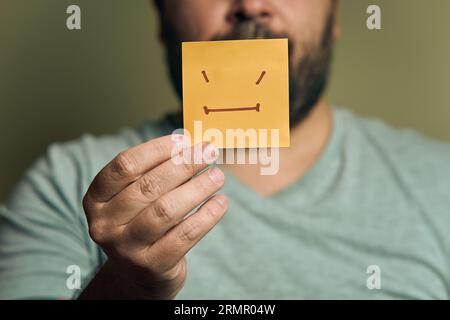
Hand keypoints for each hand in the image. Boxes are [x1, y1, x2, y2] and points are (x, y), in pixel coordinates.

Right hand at [80, 135, 226, 298]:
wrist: (139, 273)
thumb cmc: (141, 222)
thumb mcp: (136, 198)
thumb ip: (154, 173)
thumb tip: (191, 145)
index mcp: (96, 199)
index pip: (125, 165)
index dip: (156, 149)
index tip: (184, 140)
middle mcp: (105, 224)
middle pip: (149, 185)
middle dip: (184, 164)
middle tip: (208, 151)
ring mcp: (126, 248)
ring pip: (167, 210)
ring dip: (198, 188)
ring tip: (218, 175)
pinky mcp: (151, 266)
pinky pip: (185, 235)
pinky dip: (206, 216)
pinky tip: (220, 202)